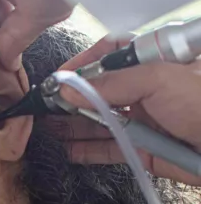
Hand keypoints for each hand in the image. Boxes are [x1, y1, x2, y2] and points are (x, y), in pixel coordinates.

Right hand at [55, 36, 200, 184]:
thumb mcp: (159, 79)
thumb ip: (111, 83)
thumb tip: (66, 89)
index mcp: (154, 62)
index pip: (111, 53)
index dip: (83, 63)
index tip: (57, 77)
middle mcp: (145, 89)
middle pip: (99, 90)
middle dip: (70, 98)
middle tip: (43, 107)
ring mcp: (142, 120)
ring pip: (98, 121)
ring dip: (72, 125)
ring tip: (45, 128)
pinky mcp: (141, 149)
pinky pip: (107, 148)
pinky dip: (85, 150)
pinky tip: (65, 150)